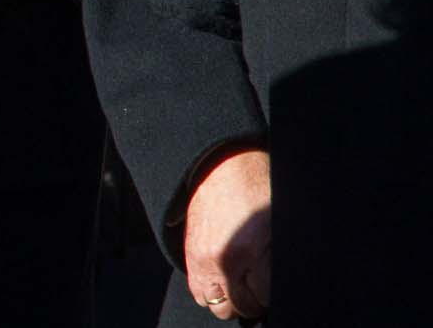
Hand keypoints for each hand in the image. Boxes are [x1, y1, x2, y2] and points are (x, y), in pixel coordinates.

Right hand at [184, 148, 270, 319]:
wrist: (220, 166)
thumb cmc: (255, 189)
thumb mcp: (277, 222)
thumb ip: (277, 259)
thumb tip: (284, 285)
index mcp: (248, 251)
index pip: (263, 297)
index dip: (273, 293)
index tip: (276, 284)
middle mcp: (221, 260)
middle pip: (239, 306)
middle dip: (254, 300)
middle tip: (261, 287)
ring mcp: (201, 259)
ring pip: (216, 304)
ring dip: (230, 299)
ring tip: (242, 285)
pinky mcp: (188, 255)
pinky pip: (198, 291)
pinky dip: (212, 290)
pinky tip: (224, 278)